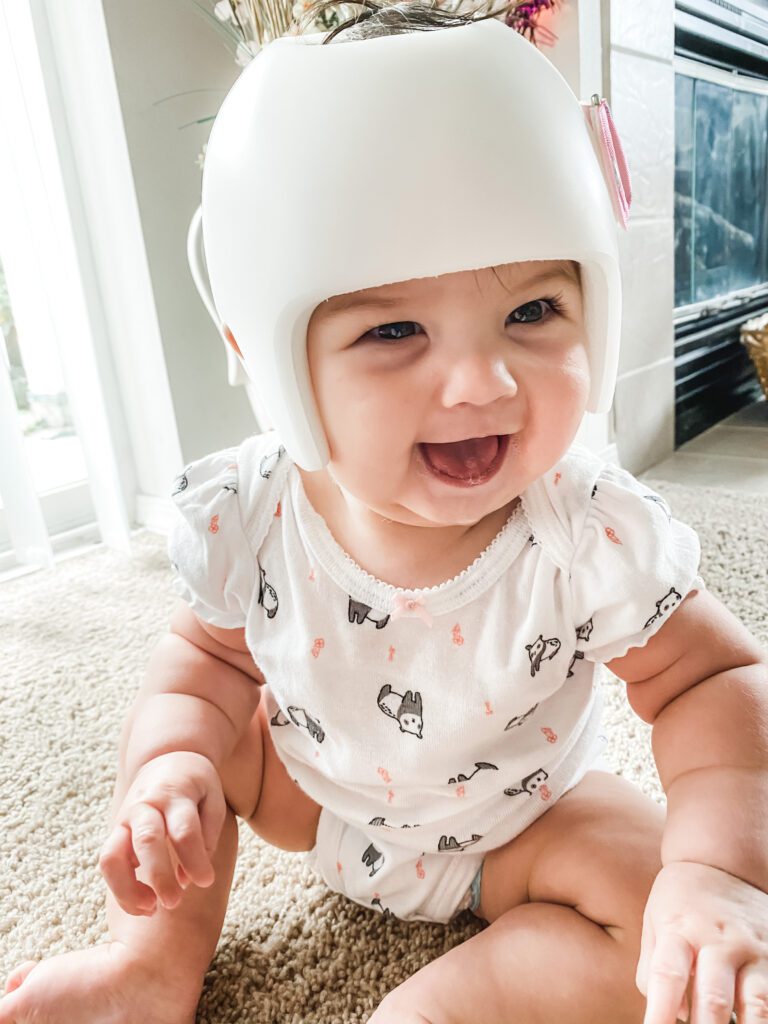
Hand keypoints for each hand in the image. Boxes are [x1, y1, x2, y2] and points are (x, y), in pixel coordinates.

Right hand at [99, 751, 225, 915]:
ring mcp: (124, 820)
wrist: (165, 759)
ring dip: (127, 889)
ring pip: (112, 856)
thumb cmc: (196, 787)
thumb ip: (206, 836)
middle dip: (159, 875)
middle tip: (174, 904)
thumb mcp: (212, 800)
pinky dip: (121, 889)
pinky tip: (143, 904)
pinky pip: (107, 864)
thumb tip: (190, 878)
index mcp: (176, 794)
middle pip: (147, 840)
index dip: (195, 860)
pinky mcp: (114, 833)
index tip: (207, 882)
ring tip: (151, 910)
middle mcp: (146, 805)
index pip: (184, 830)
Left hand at [637, 861, 767, 1023]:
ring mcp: (753, 951)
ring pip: (757, 1004)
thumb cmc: (679, 902)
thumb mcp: (654, 922)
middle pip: (714, 998)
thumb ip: (653, 968)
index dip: (661, 1012)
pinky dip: (767, 1015)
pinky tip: (758, 1023)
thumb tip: (672, 1015)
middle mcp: (719, 941)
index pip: (667, 976)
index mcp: (680, 930)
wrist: (723, 861)